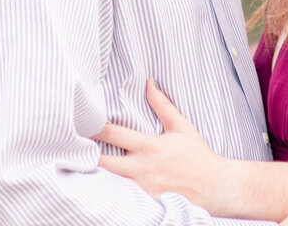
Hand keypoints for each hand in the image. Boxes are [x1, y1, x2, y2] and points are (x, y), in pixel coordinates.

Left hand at [94, 79, 223, 208]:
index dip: (94, 129)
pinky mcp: (145, 204)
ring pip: (108, 182)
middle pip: (102, 162)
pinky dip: (111, 192)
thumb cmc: (198, 156)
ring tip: (82, 167)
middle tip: (73, 149)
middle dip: (86, 155)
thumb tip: (149, 84)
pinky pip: (121, 198)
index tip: (81, 123)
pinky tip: (102, 188)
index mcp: (150, 146)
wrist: (215, 186)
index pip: (114, 134)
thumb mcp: (182, 127)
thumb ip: (163, 106)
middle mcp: (143, 168)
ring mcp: (142, 189)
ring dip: (96, 174)